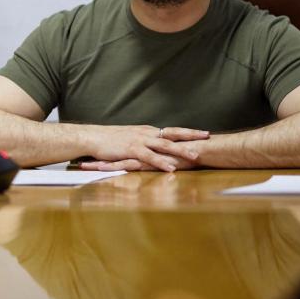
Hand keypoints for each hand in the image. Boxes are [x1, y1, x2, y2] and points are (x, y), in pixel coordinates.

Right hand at [82, 125, 208, 171]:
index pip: (172, 130)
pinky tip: (171, 168)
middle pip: (173, 133)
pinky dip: (161, 162)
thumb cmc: (109, 140)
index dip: (188, 132)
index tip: (203, 133)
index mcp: (147, 131)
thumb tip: (154, 147)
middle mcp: (146, 133)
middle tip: (207, 137)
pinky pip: (149, 157)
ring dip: (180, 150)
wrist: (92, 137)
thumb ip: (143, 142)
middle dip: (191, 136)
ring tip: (195, 156)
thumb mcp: (130, 138)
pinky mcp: (131, 149)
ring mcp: (139, 140)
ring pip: (164, 145)